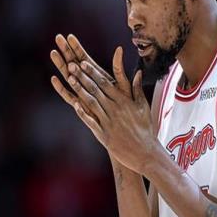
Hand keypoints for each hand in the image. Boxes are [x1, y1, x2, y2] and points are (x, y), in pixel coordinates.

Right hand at [50, 33, 132, 115]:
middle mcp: (87, 85)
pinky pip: (69, 97)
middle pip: (74, 65)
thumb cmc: (125, 107)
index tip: (69, 35)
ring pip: (69, 78)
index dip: (77, 48)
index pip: (85, 58)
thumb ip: (119, 69)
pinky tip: (54, 79)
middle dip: (66, 52)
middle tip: (57, 38)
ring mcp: (83, 95)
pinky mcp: (81, 108)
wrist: (123, 127)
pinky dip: (62, 88)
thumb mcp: (124, 86)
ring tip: (53, 53)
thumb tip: (120, 49)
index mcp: (98, 77)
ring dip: (61, 66)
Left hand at [66, 47, 157, 173]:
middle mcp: (115, 109)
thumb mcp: (144, 107)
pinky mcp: (104, 134)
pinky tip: (74, 104)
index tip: (83, 63)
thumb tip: (138, 72)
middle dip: (83, 77)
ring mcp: (108, 122)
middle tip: (71, 65)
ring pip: (92, 102)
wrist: (145, 153)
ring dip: (80, 90)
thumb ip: (137, 89)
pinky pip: (91, 122)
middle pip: (96, 90)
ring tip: (70, 79)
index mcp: (124, 101)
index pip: (106, 83)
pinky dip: (83, 113)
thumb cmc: (146, 129)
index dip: (93, 72)